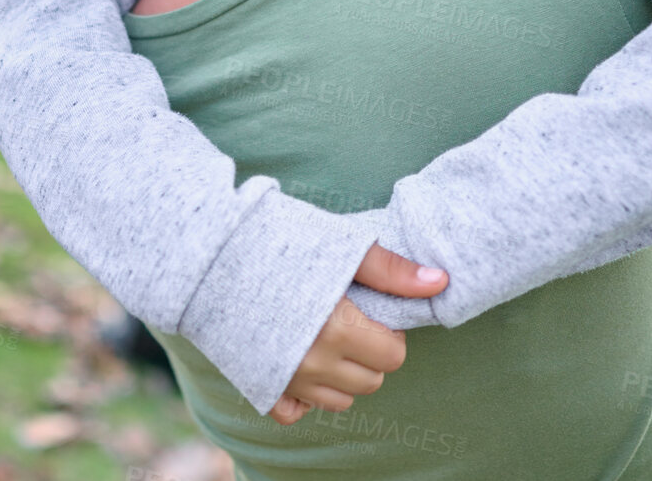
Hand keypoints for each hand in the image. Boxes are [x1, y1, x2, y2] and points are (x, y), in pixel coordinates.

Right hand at [270, 243, 449, 424]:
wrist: (211, 252)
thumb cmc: (278, 240)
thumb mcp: (341, 246)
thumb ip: (391, 271)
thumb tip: (440, 283)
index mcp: (337, 329)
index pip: (393, 356)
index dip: (390, 332)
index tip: (373, 310)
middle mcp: (313, 363)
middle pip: (371, 381)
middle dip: (372, 353)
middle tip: (354, 320)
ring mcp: (285, 379)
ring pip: (341, 400)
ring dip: (345, 374)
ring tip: (329, 335)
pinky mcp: (260, 385)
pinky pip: (296, 411)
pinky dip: (307, 394)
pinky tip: (303, 360)